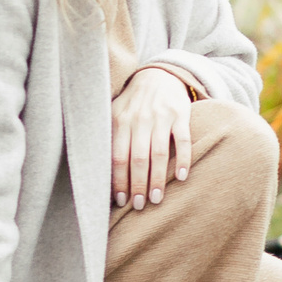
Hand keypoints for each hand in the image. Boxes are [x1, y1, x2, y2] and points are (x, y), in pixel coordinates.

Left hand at [111, 65, 195, 210]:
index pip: (118, 157)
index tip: (121, 201)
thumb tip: (99, 171)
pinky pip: (182, 140)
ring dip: (158, 178)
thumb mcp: (115, 113)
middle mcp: (139, 118)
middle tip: (139, 205)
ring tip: (157, 199)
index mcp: (120, 120)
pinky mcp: (180, 114)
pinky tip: (181, 177)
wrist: (159, 75)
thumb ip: (109, 137)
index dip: (119, 181)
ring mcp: (161, 116)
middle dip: (138, 185)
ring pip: (158, 153)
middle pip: (137, 158)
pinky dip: (182, 159)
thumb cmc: (134, 102)